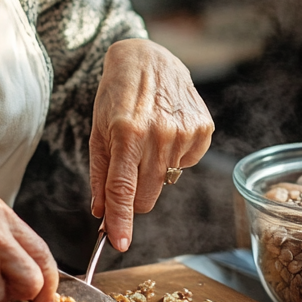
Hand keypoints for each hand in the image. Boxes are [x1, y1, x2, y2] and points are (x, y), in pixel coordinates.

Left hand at [89, 39, 213, 250]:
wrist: (147, 57)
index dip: (121, 221)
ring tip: (146, 138)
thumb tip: (101, 212)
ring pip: (165, 182)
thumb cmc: (116, 94)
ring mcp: (184, 131)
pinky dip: (173, 157)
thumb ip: (99, 173)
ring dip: (153, 171)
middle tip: (127, 170)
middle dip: (133, 196)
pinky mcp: (203, 129)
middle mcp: (158, 133)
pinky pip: (185, 165)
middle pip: (146, 195)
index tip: (118, 244)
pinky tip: (166, 131)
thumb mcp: (98, 129)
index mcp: (126, 132)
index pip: (123, 189)